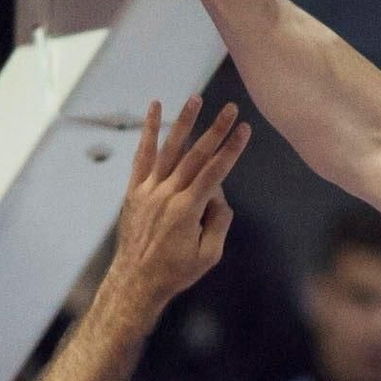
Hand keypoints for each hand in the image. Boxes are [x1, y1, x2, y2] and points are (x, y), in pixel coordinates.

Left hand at [104, 97, 248, 319]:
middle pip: (196, 155)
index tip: (245, 130)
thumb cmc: (176, 271)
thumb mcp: (209, 255)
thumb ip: (218, 222)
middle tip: (231, 109)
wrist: (136, 281)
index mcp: (188, 210)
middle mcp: (167, 194)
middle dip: (216, 130)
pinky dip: (149, 132)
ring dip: (184, 123)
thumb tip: (221, 197)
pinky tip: (155, 109)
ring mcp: (148, 190)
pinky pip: (143, 157)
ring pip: (169, 150)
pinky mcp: (135, 191)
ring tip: (196, 99)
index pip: (215, 172)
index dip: (232, 149)